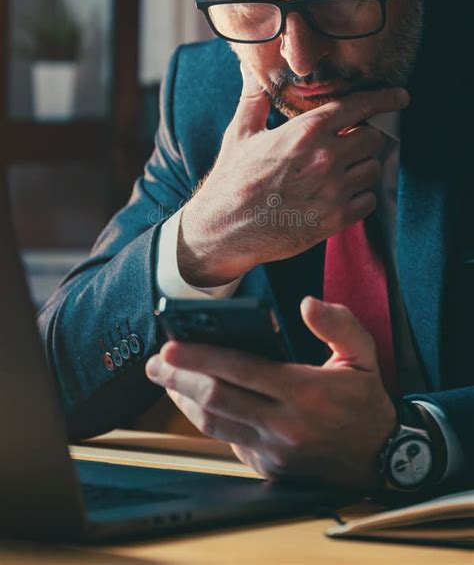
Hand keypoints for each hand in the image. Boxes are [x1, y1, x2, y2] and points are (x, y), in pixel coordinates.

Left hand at [146, 296, 396, 489]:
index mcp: (305, 390)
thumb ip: (338, 324)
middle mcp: (285, 424)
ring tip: (165, 380)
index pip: (241, 370)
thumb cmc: (366, 400)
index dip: (201, 357)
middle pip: (218, 399)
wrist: (382, 458)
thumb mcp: (364, 355)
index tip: (170, 346)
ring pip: (216, 424)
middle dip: (178, 379)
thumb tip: (307, 303)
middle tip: (154, 363)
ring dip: (185, 401)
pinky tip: (194, 404)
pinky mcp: (269, 467)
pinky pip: (228, 442)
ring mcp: (275, 450)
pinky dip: (207, 421)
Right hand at [178, 67, 408, 285]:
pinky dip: (361, 198)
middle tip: (352, 145)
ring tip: (341, 173)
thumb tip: (251, 71)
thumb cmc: (232, 180)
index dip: (384, 99)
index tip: (400, 97)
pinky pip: (369, 201)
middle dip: (367, 139)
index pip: (360, 107)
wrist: (224, 229)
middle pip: (374, 139)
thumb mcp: (240, 133)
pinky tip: (340, 196)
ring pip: (373, 170)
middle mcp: (326, 158)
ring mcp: (333, 190)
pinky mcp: (335, 219)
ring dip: (363, 169)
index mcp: (306, 132)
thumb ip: (254, 99)